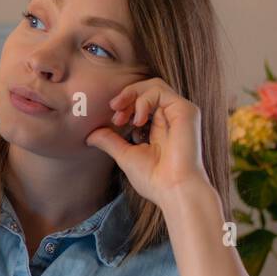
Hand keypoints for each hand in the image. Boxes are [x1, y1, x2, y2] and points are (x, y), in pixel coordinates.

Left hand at [84, 78, 211, 208]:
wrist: (173, 190)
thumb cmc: (154, 179)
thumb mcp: (125, 155)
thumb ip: (110, 141)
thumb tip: (90, 135)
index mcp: (160, 126)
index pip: (142, 102)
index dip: (125, 104)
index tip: (114, 119)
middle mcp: (172, 117)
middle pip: (147, 89)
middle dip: (126, 96)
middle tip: (114, 109)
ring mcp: (179, 112)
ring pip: (153, 86)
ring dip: (132, 95)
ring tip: (123, 116)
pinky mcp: (186, 110)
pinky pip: (160, 91)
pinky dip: (143, 100)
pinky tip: (138, 119)